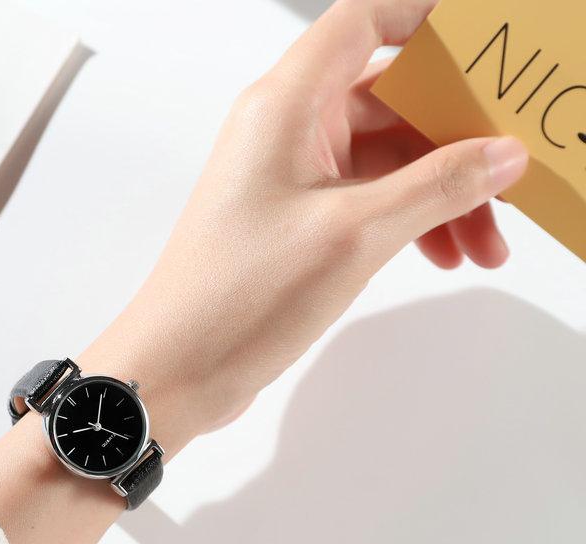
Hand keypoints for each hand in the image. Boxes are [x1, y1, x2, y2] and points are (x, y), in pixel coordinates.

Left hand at [80, 0, 527, 455]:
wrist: (178, 368)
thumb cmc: (234, 298)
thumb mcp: (354, 235)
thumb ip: (435, 186)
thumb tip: (498, 154)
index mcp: (286, 106)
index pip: (363, 24)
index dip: (426, 25)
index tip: (482, 50)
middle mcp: (285, 133)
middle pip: (391, 102)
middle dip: (456, 143)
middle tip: (506, 183)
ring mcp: (289, 182)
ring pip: (385, 161)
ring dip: (440, 194)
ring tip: (482, 246)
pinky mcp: (294, 226)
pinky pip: (366, 203)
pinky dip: (408, 221)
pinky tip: (440, 253)